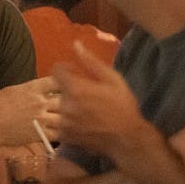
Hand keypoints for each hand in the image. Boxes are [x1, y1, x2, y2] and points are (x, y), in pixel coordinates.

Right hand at [0, 76, 61, 146]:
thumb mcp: (13, 90)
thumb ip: (30, 90)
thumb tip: (41, 90)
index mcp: (32, 89)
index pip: (57, 82)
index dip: (63, 84)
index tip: (65, 88)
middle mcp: (40, 102)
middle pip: (64, 99)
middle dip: (67, 102)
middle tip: (68, 106)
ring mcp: (41, 119)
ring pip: (64, 117)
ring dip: (66, 118)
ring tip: (66, 119)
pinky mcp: (40, 134)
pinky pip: (59, 133)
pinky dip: (62, 132)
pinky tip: (62, 132)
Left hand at [52, 41, 150, 160]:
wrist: (127, 139)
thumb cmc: (123, 106)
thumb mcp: (112, 79)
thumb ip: (91, 62)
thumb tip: (76, 44)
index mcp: (76, 88)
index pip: (56, 70)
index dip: (66, 69)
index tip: (76, 73)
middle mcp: (66, 105)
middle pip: (58, 90)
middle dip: (69, 89)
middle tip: (87, 95)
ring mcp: (64, 122)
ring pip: (58, 107)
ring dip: (68, 106)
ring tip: (85, 110)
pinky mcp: (65, 136)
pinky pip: (59, 123)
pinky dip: (68, 121)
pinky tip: (83, 122)